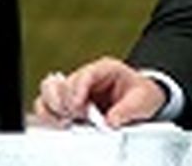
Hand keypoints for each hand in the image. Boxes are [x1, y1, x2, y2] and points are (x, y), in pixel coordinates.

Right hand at [30, 56, 166, 128]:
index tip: (77, 106)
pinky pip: (48, 106)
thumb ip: (127, 110)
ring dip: (53, 108)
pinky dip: (49, 115)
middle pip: (61, 83)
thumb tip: (110, 122)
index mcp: (105, 69)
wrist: (142, 99)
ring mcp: (75, 91)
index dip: (77, 89)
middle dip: (62, 101)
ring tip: (67, 121)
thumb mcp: (142, 100)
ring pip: (48, 93)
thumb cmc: (141, 94)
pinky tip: (62, 123)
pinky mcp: (69, 105)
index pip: (86, 74)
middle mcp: (86, 78)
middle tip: (74, 116)